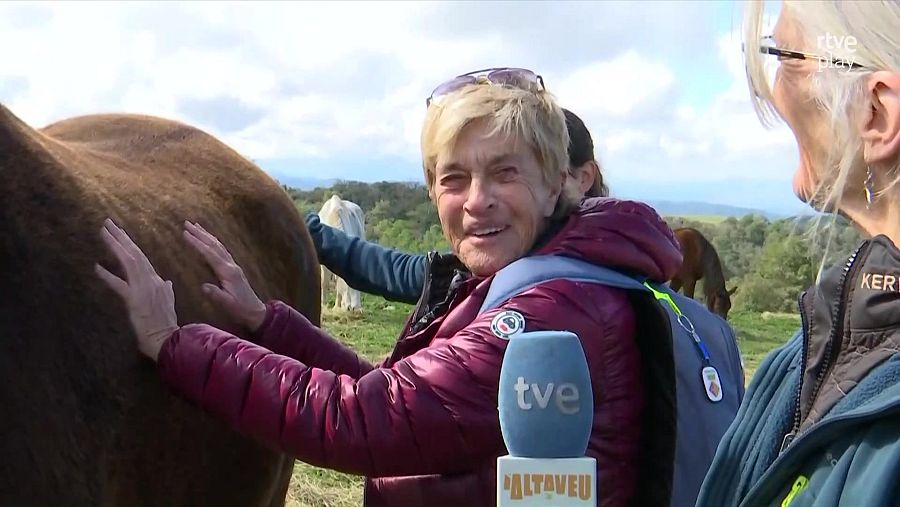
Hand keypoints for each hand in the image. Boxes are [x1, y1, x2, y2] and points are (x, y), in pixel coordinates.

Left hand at [95, 218, 178, 361]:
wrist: (165, 337)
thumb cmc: (165, 322)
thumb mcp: (169, 301)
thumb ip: (167, 289)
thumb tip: (167, 281)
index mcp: (156, 279)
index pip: (141, 256)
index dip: (129, 243)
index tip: (119, 231)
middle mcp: (150, 279)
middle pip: (134, 253)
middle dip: (120, 237)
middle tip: (108, 223)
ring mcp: (142, 288)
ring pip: (128, 261)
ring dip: (115, 246)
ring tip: (104, 232)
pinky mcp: (134, 299)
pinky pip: (119, 285)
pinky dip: (108, 276)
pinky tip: (97, 266)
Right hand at [182, 221, 266, 332]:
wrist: (255, 310)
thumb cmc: (240, 308)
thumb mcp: (227, 304)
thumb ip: (215, 294)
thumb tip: (203, 286)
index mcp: (228, 272)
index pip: (209, 254)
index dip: (197, 243)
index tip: (185, 233)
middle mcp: (231, 265)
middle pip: (214, 245)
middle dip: (200, 233)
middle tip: (187, 223)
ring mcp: (233, 265)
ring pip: (218, 246)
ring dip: (207, 235)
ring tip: (196, 225)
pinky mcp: (233, 268)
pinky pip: (222, 250)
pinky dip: (213, 242)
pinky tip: (209, 239)